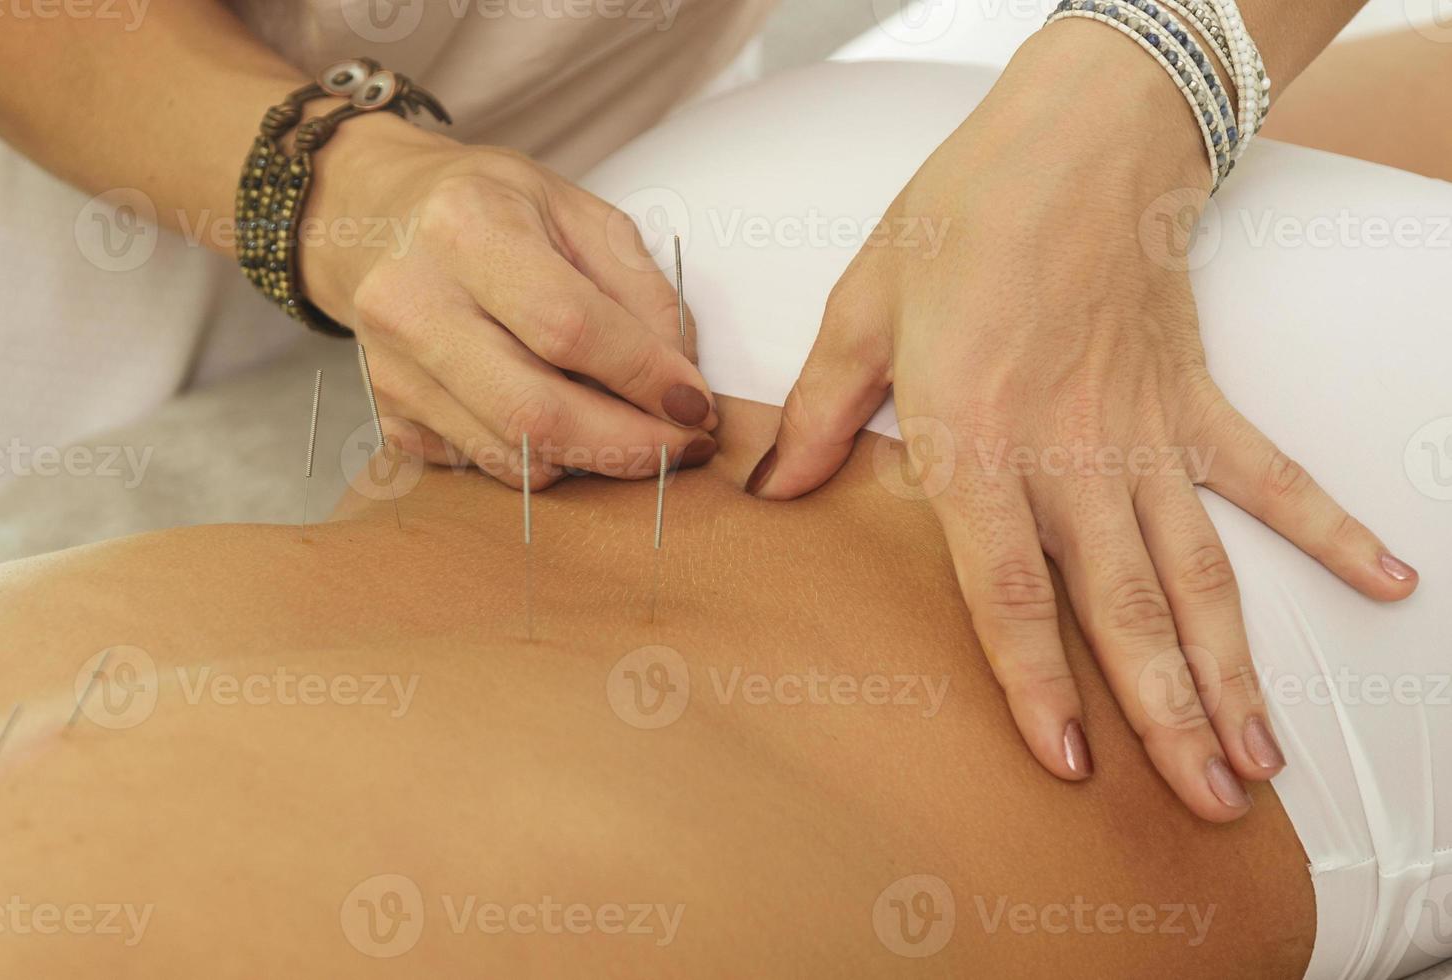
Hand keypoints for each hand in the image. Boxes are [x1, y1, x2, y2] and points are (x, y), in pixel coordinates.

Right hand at [301, 111, 716, 488]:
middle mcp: (411, 300)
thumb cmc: (492, 211)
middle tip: (684, 447)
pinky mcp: (389, 415)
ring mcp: (391, 367)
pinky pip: (486, 465)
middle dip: (628, 445)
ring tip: (632, 431)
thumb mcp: (580, 213)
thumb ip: (643, 291)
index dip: (644, 376)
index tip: (697, 406)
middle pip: (534, 412)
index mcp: (466, 227)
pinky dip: (542, 458)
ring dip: (593, 460)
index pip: (568, 326)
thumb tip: (681, 383)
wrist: (379, 218)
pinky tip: (564, 421)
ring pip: (512, 456)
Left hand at [745, 26, 1419, 820]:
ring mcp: (1148, 432)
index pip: (1010, 589)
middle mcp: (1073, 454)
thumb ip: (820, 411)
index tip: (1071, 765)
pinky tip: (1386, 581)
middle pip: (1124, 607)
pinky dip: (1328, 529)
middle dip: (1167, 715)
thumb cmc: (965, 213)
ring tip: (1262, 758)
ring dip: (1233, 667)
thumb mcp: (863, 307)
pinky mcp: (1197, 400)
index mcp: (978, 436)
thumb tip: (773, 488)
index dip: (1039, 684)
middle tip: (1206, 806)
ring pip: (1199, 570)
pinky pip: (1269, 477)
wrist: (1079, 130)